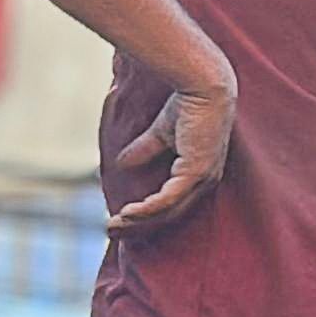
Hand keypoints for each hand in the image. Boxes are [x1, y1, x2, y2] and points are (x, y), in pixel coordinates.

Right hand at [107, 76, 234, 232]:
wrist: (201, 85)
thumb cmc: (188, 104)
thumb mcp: (161, 133)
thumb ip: (145, 150)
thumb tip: (121, 164)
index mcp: (199, 175)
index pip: (172, 205)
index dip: (146, 215)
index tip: (121, 219)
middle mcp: (205, 182)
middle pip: (169, 216)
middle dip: (138, 226)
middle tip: (111, 231)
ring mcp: (202, 179)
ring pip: (168, 212)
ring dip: (138, 221)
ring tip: (112, 226)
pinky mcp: (196, 173)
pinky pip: (169, 200)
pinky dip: (148, 209)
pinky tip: (128, 214)